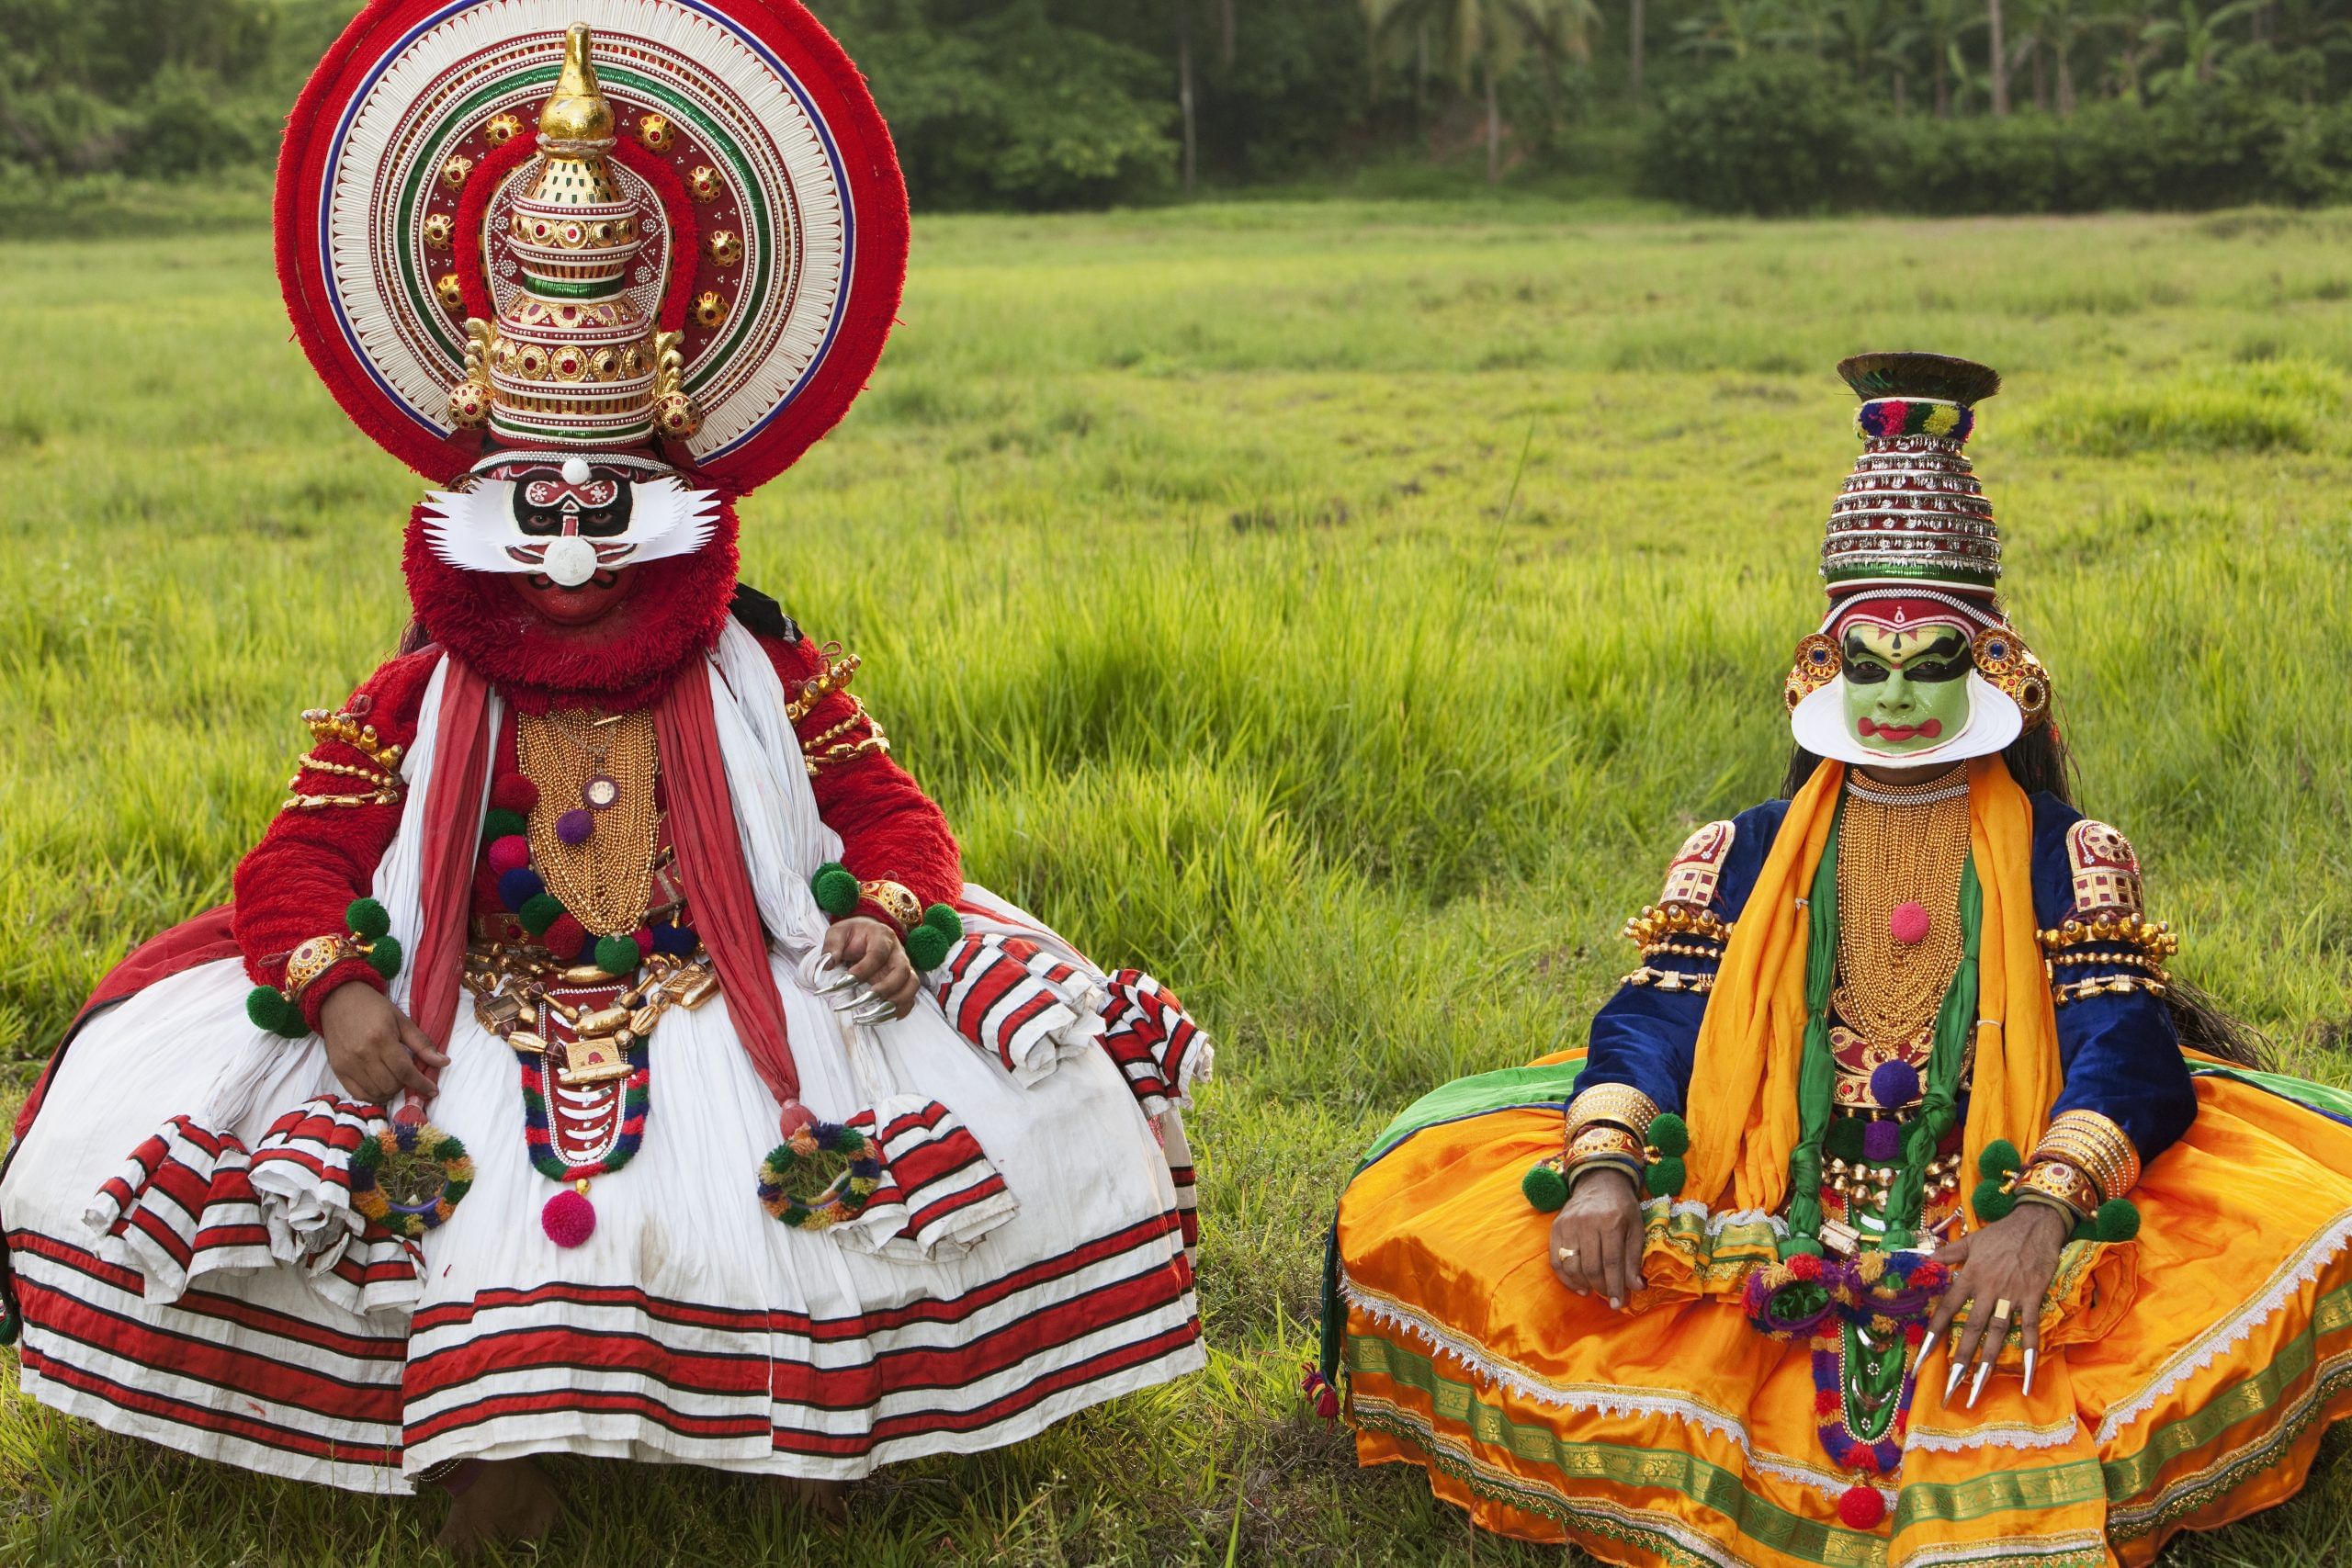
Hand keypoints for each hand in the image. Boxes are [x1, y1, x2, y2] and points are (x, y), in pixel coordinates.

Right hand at [318, 982, 447, 1106]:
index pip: (405, 1071)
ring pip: (376, 1092)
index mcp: (382, 1039)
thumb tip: (444, 1062)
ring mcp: (348, 1064)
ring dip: (391, 1092)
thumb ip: (422, 1043)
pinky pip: (358, 1094)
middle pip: (391, 1085)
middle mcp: (363, 1054)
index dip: (421, 1084)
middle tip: (410, 1077)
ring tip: (396, 1081)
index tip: (433, 1090)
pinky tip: (381, 1087)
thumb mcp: (402, 1020)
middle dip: (406, 1085)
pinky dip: (373, 1096)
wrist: (339, 1000)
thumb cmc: (374, 1008)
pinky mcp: (337, 1070)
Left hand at [822, 917, 917, 1020]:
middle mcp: (898, 952)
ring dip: (896, 1003)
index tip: (844, 983)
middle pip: (903, 971)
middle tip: (865, 1000)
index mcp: (882, 936)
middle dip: (885, 989)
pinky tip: (878, 1019)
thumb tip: (826, 966)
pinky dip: (898, 1012)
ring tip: (874, 1015)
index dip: (863, 970)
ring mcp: (903, 968)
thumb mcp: (838, 933)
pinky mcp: (903, 982)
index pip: (878, 954)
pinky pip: (909, 999)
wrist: (865, 934)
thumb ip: (832, 946)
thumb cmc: (851, 935)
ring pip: (912, 986)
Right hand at [1547, 1166, 1645, 1307]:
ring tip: (1594, 1290)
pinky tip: (1578, 1285)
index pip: (1611, 1262)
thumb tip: (1635, 1287)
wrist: (1600, 1181)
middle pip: (1590, 1267)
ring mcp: (1568, 1224)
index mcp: (1610, 1222)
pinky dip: (1565, 1277)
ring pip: (1571, 1265)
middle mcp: (1586, 1223)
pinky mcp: (1556, 1227)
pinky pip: (1555, 1259)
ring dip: (1583, 1284)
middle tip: (1609, 1298)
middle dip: (1601, 1288)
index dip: (1615, 1286)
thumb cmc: (1622, 1206)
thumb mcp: (1636, 1228)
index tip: (1618, 1304)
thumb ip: (1634, 1258)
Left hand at [1923, 1200, 2071, 1405]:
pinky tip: (2026, 1378)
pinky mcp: (2033, 1298)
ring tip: (1977, 1390)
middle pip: (1970, 1329)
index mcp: (1968, 1276)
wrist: (2036, 1223)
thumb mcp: (1969, 1240)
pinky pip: (2031, 1330)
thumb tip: (1920, 1261)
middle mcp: (1987, 1289)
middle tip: (1948, 1387)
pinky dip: (2029, 1354)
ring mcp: (2011, 1296)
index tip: (1922, 1358)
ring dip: (1987, 1363)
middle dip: (1959, 1360)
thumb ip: (1945, 1254)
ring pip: (1997, 1335)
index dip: (1933, 1334)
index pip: (1945, 1309)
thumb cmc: (2000, 1233)